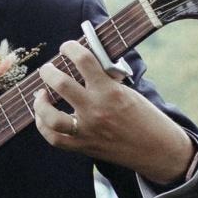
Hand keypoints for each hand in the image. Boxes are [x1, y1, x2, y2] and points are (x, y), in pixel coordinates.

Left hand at [34, 42, 194, 181]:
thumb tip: (85, 66)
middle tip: (47, 69)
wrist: (157, 150)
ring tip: (41, 94)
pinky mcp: (83, 147)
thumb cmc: (146, 118)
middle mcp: (95, 110)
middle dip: (48, 71)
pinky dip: (44, 126)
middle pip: (60, 84)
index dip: (71, 48)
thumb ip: (105, 80)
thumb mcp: (128, 92)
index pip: (83, 60)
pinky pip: (54, 138)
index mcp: (110, 91)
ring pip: (50, 116)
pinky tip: (43, 117)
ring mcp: (87, 130)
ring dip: (40, 102)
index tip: (66, 46)